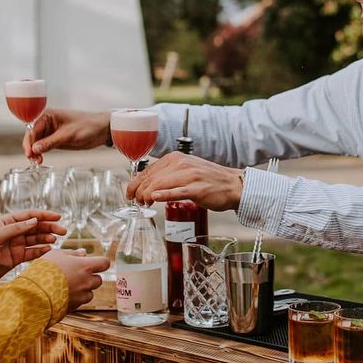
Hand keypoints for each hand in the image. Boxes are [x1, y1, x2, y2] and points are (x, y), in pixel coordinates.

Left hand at [0, 211, 67, 268]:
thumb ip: (17, 227)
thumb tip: (34, 221)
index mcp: (11, 221)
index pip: (31, 215)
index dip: (45, 215)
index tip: (57, 216)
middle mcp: (17, 231)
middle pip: (37, 227)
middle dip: (50, 228)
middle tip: (62, 230)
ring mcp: (19, 243)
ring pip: (37, 239)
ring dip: (47, 238)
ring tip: (54, 240)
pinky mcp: (19, 256)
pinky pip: (33, 252)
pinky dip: (41, 251)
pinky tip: (48, 249)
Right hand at [23, 109, 110, 162]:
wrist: (101, 130)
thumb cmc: (87, 126)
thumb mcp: (68, 135)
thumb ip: (51, 142)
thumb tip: (35, 149)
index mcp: (48, 115)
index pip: (32, 129)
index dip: (29, 141)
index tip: (30, 153)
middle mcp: (47, 123)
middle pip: (32, 136)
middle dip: (31, 148)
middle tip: (33, 159)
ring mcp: (50, 132)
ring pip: (36, 143)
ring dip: (35, 152)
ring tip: (38, 161)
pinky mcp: (55, 140)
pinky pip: (43, 147)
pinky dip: (40, 153)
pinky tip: (40, 159)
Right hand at [42, 248, 110, 309]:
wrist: (34, 292)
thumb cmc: (45, 270)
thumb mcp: (56, 255)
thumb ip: (72, 253)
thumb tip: (84, 253)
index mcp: (85, 266)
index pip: (105, 263)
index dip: (101, 262)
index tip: (94, 262)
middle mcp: (87, 282)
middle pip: (98, 279)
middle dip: (90, 277)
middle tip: (76, 274)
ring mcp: (81, 296)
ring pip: (90, 292)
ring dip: (84, 289)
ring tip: (68, 285)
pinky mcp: (74, 307)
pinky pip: (80, 302)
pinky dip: (76, 299)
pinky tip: (63, 294)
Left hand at [128, 151, 243, 211]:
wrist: (232, 185)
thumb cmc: (208, 180)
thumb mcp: (186, 170)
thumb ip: (168, 174)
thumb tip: (147, 184)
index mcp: (176, 158)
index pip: (148, 170)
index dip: (135, 183)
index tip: (130, 193)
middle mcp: (181, 164)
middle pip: (151, 178)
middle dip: (138, 191)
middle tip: (135, 202)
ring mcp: (189, 176)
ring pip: (160, 184)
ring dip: (147, 195)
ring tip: (143, 204)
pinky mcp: (197, 189)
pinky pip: (176, 192)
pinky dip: (163, 195)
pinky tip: (154, 199)